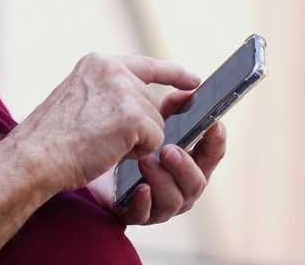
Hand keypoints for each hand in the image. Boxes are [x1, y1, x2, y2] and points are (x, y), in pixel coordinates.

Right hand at [11, 54, 200, 194]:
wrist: (35, 156)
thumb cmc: (52, 138)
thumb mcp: (79, 99)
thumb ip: (110, 94)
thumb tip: (153, 106)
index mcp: (98, 63)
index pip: (146, 64)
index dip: (173, 74)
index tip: (193, 81)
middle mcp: (112, 69)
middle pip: (153, 103)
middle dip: (138, 127)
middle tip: (102, 136)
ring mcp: (124, 91)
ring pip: (157, 123)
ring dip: (137, 141)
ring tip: (102, 142)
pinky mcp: (134, 116)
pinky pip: (157, 140)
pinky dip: (139, 152)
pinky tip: (112, 150)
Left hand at [87, 90, 228, 225]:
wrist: (88, 162)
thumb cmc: (126, 142)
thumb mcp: (148, 123)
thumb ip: (170, 108)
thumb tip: (188, 89)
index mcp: (189, 163)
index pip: (211, 155)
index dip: (216, 141)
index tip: (213, 125)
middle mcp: (180, 187)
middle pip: (196, 183)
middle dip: (185, 166)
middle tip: (168, 150)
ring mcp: (159, 204)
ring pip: (173, 200)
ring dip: (161, 179)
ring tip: (145, 161)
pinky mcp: (134, 214)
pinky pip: (144, 214)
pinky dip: (144, 201)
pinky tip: (139, 188)